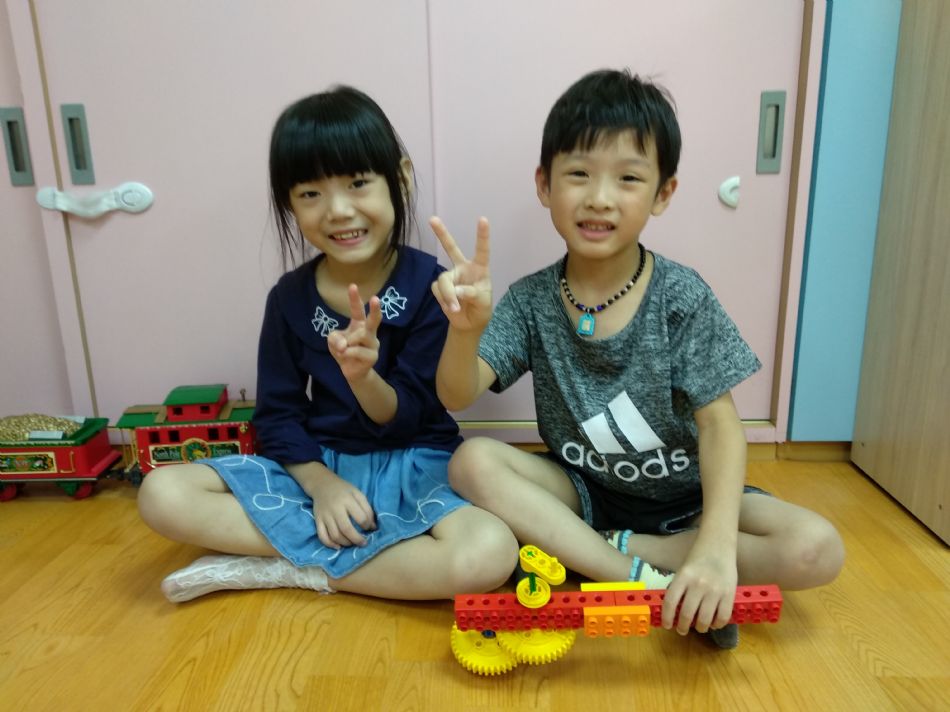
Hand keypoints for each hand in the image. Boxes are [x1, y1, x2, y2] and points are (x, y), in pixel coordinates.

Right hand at [305, 470, 376, 548]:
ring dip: (345, 543)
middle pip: (346, 529)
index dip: (367, 525)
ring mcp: (325, 516)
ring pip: (335, 535)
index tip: (369, 528)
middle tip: (363, 543)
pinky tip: (338, 547)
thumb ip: (367, 509)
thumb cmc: (343, 490)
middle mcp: (335, 509)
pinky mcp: (317, 521)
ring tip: (352, 543)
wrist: (322, 485)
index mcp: (347, 500)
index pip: (360, 517)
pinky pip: (322, 536)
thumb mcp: (357, 493)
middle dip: (357, 539)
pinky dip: (330, 544)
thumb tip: (373, 527)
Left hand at [327, 284, 382, 381]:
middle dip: (375, 309)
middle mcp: (369, 332)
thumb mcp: (333, 341)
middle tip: (376, 298)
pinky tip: (345, 356)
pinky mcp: (373, 356)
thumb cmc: (344, 351)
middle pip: (374, 320)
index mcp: (359, 324)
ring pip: (361, 336)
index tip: (353, 286)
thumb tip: (345, 345)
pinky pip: (357, 351)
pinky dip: (347, 353)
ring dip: (349, 341)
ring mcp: (373, 344)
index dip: (355, 298)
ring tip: (344, 348)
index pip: (357, 310)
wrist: (353, 372)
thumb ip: (334, 338)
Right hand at [429, 216, 491, 331]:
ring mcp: (451, 277)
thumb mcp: (483, 303)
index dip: (482, 235)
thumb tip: (456, 290)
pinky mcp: (440, 287)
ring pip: (443, 280)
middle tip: (432, 219)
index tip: (483, 219)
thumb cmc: (481, 309)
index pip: (482, 250)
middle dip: (441, 233)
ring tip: (455, 308)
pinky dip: (444, 300)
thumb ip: (472, 294)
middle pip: (451, 248)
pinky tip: (451, 307)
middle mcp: (463, 268)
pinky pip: (437, 290)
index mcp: (479, 268)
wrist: (469, 324)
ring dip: (448, 295)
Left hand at [661, 551, 736, 634]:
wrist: (719, 546)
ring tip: (699, 627)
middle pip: (687, 614)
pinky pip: (723, 617)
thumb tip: (674, 611)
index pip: (670, 602)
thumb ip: (680, 588)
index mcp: (683, 577)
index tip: (667, 625)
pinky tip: (714, 623)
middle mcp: (698, 584)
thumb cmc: (698, 558)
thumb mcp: (683, 570)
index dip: (666, 617)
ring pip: (704, 620)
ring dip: (700, 628)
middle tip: (682, 630)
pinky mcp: (729, 594)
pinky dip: (717, 624)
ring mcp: (715, 590)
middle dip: (682, 627)